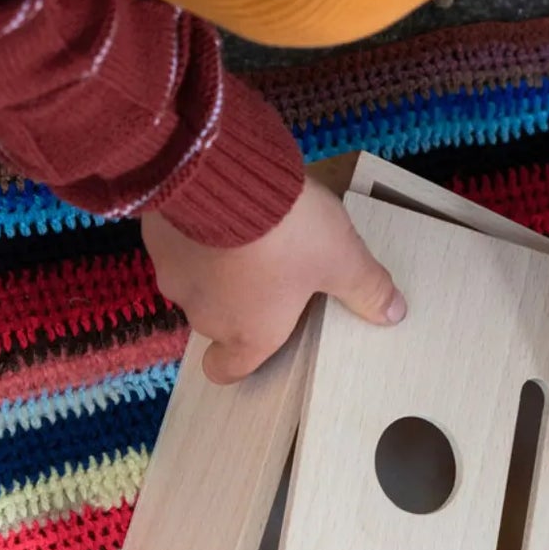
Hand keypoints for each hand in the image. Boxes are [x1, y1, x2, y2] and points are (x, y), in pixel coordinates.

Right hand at [142, 178, 406, 383]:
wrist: (226, 179)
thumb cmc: (288, 234)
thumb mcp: (341, 259)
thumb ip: (365, 289)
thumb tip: (393, 313)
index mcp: (248, 334)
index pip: (228, 370)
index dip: (237, 361)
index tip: (253, 340)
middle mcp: (205, 316)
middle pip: (217, 320)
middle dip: (237, 296)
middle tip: (267, 263)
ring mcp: (174, 280)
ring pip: (196, 281)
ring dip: (213, 264)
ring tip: (241, 230)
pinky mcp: (155, 242)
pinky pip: (176, 246)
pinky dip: (193, 235)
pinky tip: (215, 210)